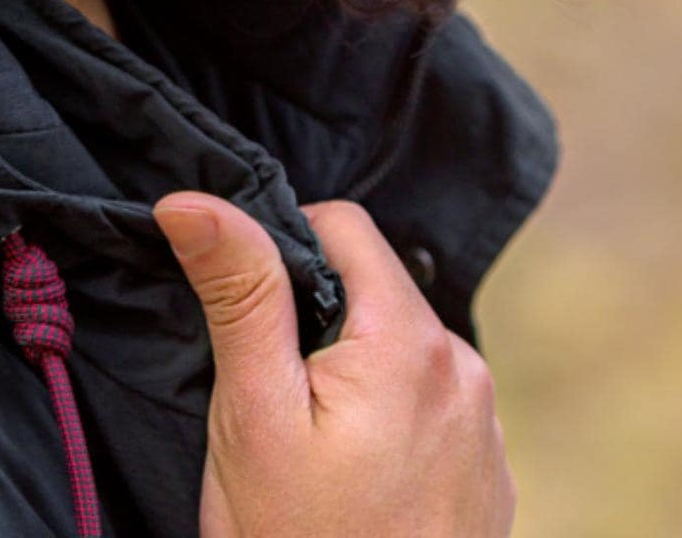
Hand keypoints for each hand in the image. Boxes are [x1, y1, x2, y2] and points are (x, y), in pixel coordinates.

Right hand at [152, 193, 514, 536]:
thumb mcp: (252, 413)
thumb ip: (239, 292)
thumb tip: (194, 198)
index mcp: (413, 343)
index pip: (344, 226)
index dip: (281, 248)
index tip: (246, 315)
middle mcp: (467, 374)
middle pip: (372, 289)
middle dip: (314, 319)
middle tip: (269, 398)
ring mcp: (486, 432)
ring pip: (397, 348)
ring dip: (350, 370)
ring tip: (308, 451)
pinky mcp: (488, 479)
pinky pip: (427, 407)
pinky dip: (384, 419)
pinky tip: (350, 484)